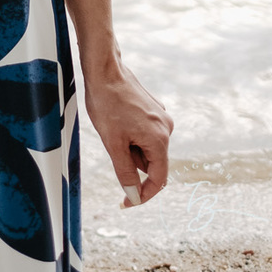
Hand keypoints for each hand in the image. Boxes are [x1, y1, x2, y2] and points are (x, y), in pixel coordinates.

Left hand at [83, 57, 172, 205]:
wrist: (104, 68)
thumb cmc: (107, 104)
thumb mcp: (113, 144)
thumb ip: (126, 173)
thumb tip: (134, 197)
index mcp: (160, 140)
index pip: (158, 179)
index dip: (143, 194)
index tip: (127, 203)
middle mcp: (166, 128)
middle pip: (151, 162)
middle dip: (131, 162)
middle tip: (111, 144)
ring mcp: (161, 116)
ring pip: (146, 147)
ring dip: (130, 147)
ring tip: (113, 127)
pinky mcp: (153, 108)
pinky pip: (144, 132)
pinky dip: (131, 134)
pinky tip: (117, 118)